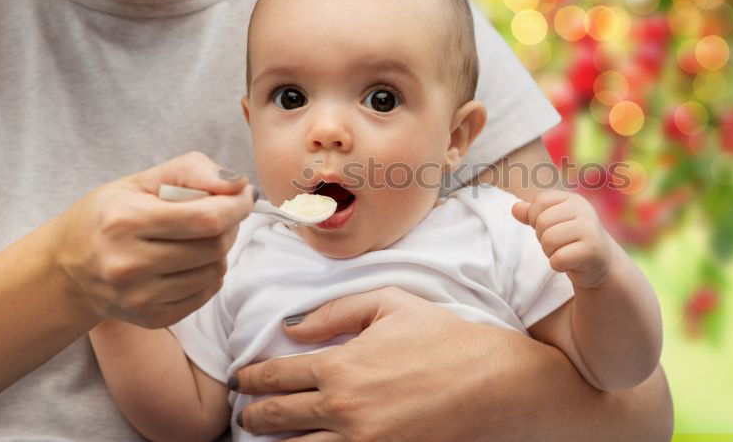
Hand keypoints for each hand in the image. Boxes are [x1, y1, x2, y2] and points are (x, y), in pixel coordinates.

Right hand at [51, 151, 253, 327]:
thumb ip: (192, 171)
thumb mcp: (142, 180)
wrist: (67, 268)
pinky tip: (187, 262)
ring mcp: (139, 297)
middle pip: (215, 246)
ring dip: (219, 251)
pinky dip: (208, 274)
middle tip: (219, 215)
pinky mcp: (151, 317)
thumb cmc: (108, 215)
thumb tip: (240, 185)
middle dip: (229, 226)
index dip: (237, 206)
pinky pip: (205, 293)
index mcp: (125, 220)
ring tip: (197, 238)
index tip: (244, 196)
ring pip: (215, 271)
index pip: (207, 218)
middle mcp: (128, 263)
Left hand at [230, 287, 550, 440]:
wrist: (490, 381)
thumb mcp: (390, 304)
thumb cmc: (443, 338)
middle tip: (245, 413)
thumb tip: (292, 328)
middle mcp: (341, 407)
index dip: (251, 377)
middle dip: (252, 415)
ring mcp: (359, 441)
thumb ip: (335, 311)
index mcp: (340, 365)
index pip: (276, 375)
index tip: (242, 379)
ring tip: (265, 439)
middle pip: (276, 418)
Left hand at [512, 190, 616, 288]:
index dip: (536, 218)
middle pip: (542, 223)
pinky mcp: (592, 251)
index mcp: (573, 200)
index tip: (550, 228)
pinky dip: (558, 265)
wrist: (600, 263)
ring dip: (550, 252)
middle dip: (543, 238)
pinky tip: (570, 263)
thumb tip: (514, 208)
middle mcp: (584, 210)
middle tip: (559, 244)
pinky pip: (558, 259)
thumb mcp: (552, 223)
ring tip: (564, 252)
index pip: (540, 202)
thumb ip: (532, 214)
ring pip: (548, 240)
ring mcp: (590, 229)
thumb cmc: (570, 240)